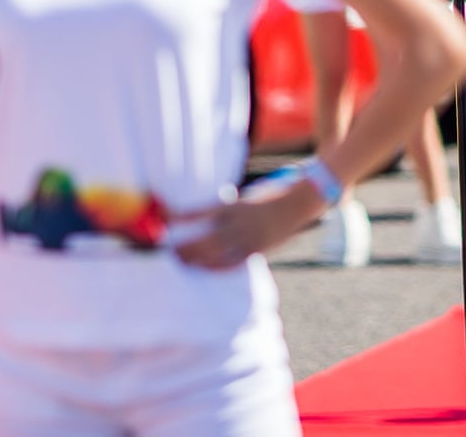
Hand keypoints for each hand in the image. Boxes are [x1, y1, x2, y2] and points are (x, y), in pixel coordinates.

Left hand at [168, 180, 319, 269]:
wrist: (299, 202)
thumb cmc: (271, 196)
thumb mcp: (247, 198)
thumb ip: (230, 210)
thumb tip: (207, 221)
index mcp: (235, 205)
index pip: (201, 212)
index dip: (182, 217)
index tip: (166, 220)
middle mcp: (239, 222)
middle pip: (204, 239)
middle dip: (186, 246)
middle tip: (170, 251)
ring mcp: (248, 238)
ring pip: (215, 254)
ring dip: (196, 259)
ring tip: (182, 261)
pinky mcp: (257, 250)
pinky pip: (232, 263)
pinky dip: (216, 267)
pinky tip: (204, 269)